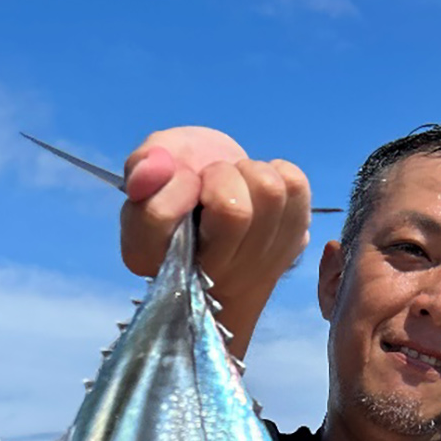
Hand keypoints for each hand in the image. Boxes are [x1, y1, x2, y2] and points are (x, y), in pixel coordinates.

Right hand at [121, 127, 311, 354]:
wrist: (222, 194)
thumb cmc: (182, 178)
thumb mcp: (153, 163)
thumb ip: (144, 164)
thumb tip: (157, 166)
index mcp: (150, 257)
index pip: (161, 217)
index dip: (176, 184)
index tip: (184, 179)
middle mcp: (204, 278)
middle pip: (233, 211)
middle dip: (222, 175)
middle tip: (212, 180)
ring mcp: (253, 269)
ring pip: (270, 193)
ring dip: (251, 172)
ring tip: (237, 182)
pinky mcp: (291, 246)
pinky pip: (296, 187)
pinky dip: (278, 171)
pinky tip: (260, 189)